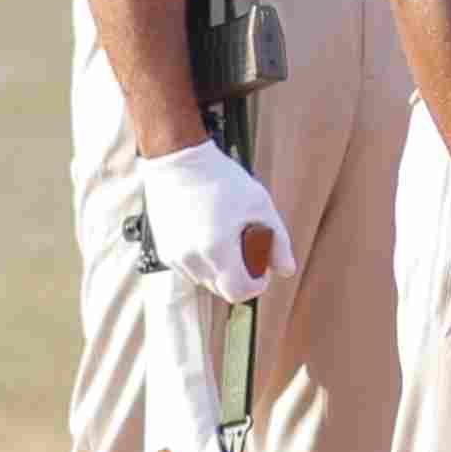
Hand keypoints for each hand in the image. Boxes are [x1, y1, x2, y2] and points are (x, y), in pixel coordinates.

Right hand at [133, 137, 288, 302]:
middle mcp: (191, 258)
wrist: (178, 159)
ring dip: (219, 270)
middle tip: (247, 250)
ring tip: (226, 240)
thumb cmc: (221, 179)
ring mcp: (174, 256)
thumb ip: (278, 241)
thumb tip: (287, 271)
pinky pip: (189, 269)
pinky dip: (202, 261)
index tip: (262, 268)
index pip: (239, 292)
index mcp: (216, 250)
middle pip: (222, 289)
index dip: (256, 284)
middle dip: (239, 276)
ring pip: (204, 280)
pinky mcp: (164, 250)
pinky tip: (208, 236)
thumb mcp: (260, 205)